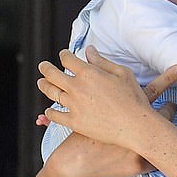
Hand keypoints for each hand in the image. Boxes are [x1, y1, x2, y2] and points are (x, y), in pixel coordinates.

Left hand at [37, 46, 176, 149]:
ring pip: (51, 93)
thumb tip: (89, 51)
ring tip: (41, 83)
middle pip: (52, 74)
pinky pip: (55, 116)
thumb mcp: (122, 73)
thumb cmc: (133, 98)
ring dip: (44, 85)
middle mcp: (77, 88)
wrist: (135, 125)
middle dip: (45, 68)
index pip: (68, 59)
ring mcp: (74, 106)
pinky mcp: (74, 122)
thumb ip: (102, 61)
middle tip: (43, 66)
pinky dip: (50, 112)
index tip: (63, 54)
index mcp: (89, 73)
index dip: (64, 55)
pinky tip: (48, 110)